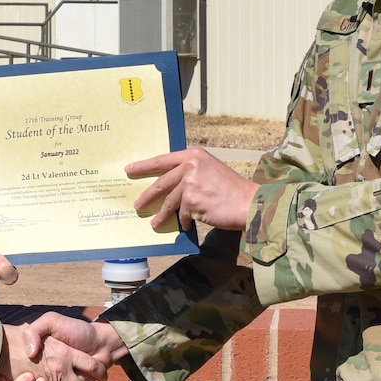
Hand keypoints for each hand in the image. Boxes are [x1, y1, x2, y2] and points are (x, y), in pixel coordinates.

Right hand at [7, 314, 128, 380]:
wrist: (101, 342)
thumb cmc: (76, 330)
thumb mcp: (52, 321)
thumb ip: (35, 331)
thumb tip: (28, 353)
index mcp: (34, 360)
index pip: (8, 375)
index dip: (1, 379)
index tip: (1, 377)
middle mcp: (40, 374)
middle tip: (29, 378)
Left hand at [128, 148, 256, 231]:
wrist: (250, 203)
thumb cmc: (233, 191)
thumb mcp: (211, 171)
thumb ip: (192, 174)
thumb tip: (171, 188)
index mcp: (195, 155)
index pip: (163, 159)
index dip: (144, 165)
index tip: (130, 168)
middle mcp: (191, 165)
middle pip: (161, 182)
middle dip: (147, 195)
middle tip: (137, 204)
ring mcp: (190, 182)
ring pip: (169, 202)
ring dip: (162, 215)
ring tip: (155, 223)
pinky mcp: (192, 200)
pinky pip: (183, 214)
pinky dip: (186, 221)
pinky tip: (190, 225)